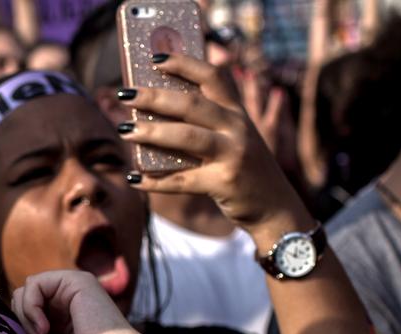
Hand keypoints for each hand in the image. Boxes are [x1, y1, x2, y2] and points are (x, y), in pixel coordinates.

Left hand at [10, 270, 139, 333]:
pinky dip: (30, 307)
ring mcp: (73, 290)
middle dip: (21, 325)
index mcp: (65, 322)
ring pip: (25, 292)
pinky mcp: (76, 280)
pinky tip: (44, 329)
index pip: (26, 316)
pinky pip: (33, 284)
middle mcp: (70, 303)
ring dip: (25, 319)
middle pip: (22, 301)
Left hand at [119, 54, 312, 234]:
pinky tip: (133, 179)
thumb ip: (210, 121)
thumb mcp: (236, 137)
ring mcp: (233, 154)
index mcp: (238, 112)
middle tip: (125, 94)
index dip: (184, 64)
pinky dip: (154, 181)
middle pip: (191, 104)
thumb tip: (156, 111)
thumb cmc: (244, 168)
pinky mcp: (224, 183)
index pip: (212, 76)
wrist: (275, 207)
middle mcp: (238, 128)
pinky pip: (181, 181)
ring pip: (186, 137)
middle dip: (154, 97)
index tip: (155, 59)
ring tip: (125, 131)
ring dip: (151, 133)